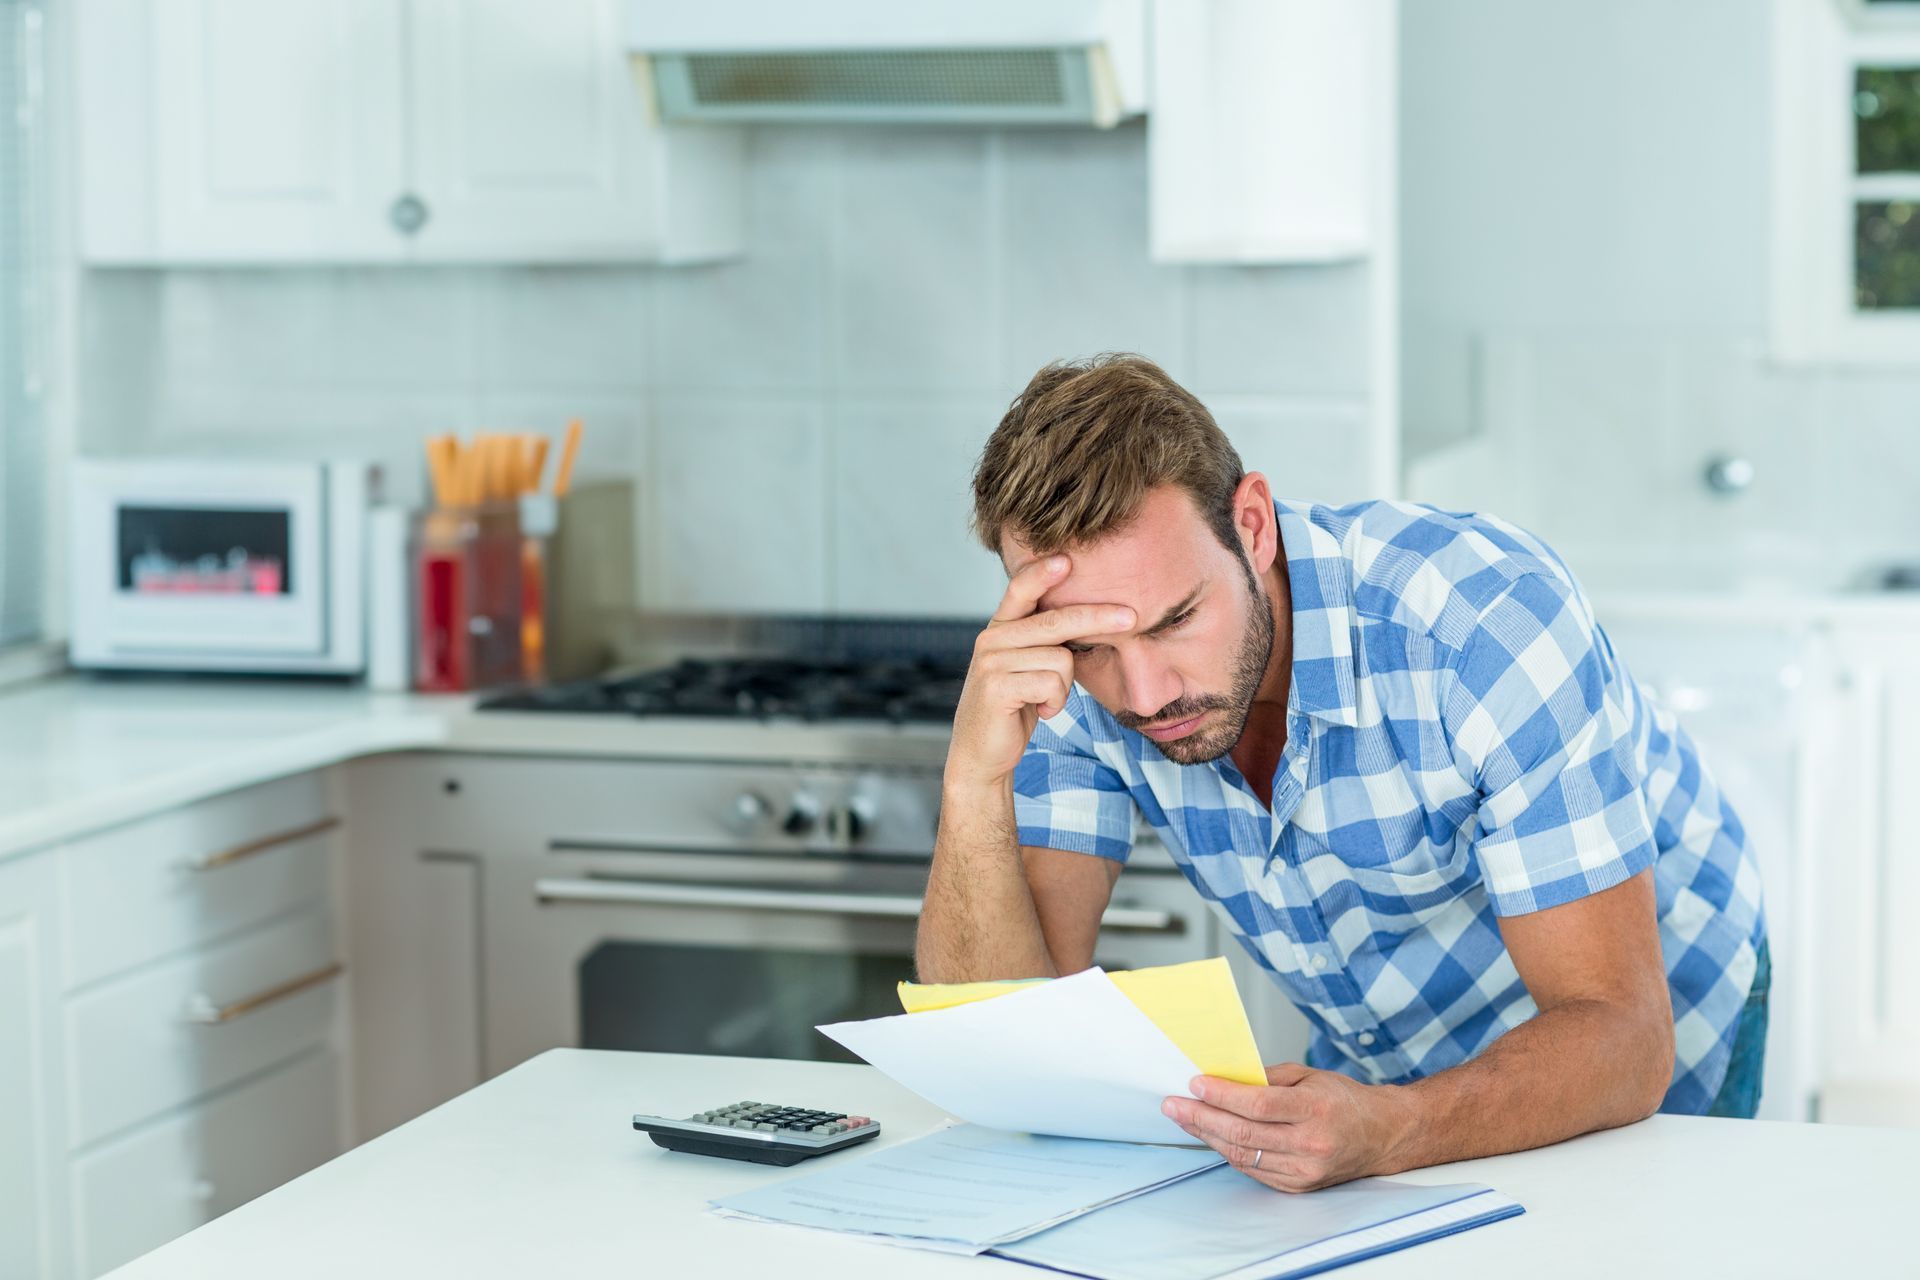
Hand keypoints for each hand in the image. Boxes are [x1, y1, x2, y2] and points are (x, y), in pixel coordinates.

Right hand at [946, 556, 1132, 790]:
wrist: (982, 754)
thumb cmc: (1014, 706)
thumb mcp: (1027, 666)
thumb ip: (1045, 641)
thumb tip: (1094, 618)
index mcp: (1000, 628)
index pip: (1021, 589)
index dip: (1043, 572)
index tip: (1067, 559)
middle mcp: (991, 638)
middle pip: (1056, 619)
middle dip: (1098, 618)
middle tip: (1132, 619)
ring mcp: (991, 661)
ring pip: (1060, 659)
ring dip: (1065, 687)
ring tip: (1048, 701)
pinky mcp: (996, 687)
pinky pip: (1051, 684)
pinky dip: (1055, 702)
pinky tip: (1041, 711)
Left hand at [1162, 1064, 1415, 1192]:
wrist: (1381, 1134)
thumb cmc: (1343, 1099)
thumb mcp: (1309, 1075)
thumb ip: (1267, 1077)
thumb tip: (1223, 1079)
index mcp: (1315, 1109)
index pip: (1258, 1105)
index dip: (1221, 1095)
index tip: (1194, 1083)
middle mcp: (1311, 1143)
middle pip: (1244, 1133)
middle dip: (1201, 1117)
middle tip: (1173, 1104)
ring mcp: (1305, 1169)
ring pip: (1243, 1154)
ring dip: (1208, 1136)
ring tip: (1185, 1118)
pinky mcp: (1299, 1185)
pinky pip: (1254, 1169)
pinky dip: (1229, 1151)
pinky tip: (1212, 1136)